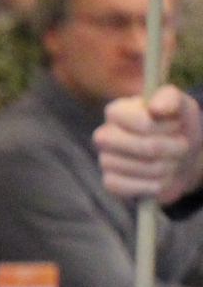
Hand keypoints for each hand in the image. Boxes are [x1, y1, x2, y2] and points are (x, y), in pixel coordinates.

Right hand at [95, 86, 202, 202]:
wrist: (181, 158)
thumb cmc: (178, 128)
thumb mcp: (181, 106)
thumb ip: (171, 98)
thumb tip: (156, 108)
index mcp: (117, 111)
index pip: (145, 123)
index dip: (169, 127)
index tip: (177, 125)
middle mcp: (104, 135)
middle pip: (147, 147)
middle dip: (173, 149)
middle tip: (182, 146)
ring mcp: (104, 160)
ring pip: (145, 169)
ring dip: (169, 167)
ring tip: (172, 161)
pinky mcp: (109, 182)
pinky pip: (134, 187)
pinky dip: (154, 185)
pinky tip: (160, 178)